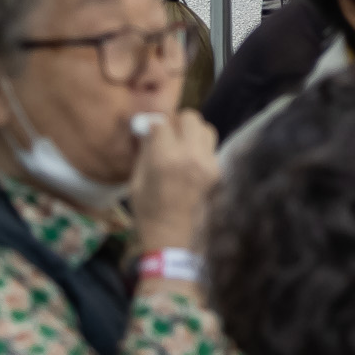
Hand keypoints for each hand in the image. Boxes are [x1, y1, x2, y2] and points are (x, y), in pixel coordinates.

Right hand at [130, 109, 219, 250]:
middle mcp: (191, 156)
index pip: (163, 123)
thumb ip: (145, 150)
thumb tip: (148, 126)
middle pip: (190, 117)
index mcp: (165, 159)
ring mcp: (209, 164)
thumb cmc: (147, 210)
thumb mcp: (137, 179)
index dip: (154, 124)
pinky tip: (190, 162)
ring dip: (192, 132)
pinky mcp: (218, 172)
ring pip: (206, 129)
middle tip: (167, 134)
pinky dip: (201, 148)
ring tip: (181, 146)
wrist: (172, 237)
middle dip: (177, 122)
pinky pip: (211, 148)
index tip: (149, 130)